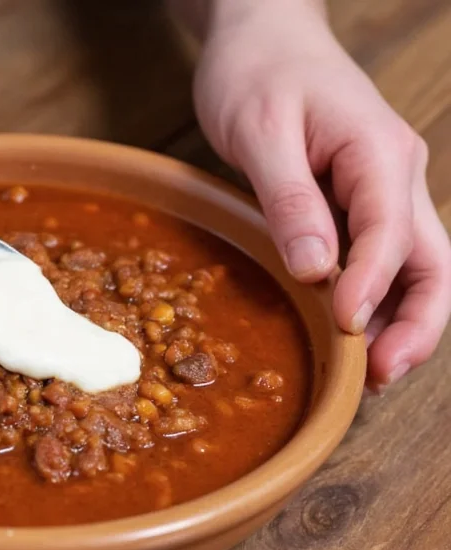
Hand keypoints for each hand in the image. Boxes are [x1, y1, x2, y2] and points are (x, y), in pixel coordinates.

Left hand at [192, 0, 450, 388]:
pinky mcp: (360, 199)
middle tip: (381, 376)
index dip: (373, 284)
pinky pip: (384, 255)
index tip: (347, 326)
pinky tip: (357, 329)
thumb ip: (290, 200)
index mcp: (377, 152)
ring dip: (402, 318)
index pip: (390, 230)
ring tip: (374, 373)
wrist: (261, 36)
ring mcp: (383, 188)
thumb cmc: (257, 74)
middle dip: (415, 322)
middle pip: (429, 259)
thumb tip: (316, 271)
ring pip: (414, 264)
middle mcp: (395, 174)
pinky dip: (379, 296)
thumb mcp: (261, 132)